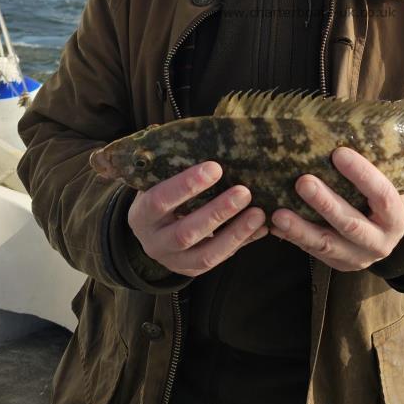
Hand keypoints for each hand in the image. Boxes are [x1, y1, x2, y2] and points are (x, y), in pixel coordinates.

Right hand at [127, 161, 267, 277]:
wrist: (151, 231)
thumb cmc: (159, 193)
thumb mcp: (156, 180)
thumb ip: (172, 163)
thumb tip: (201, 134)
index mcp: (141, 215)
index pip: (159, 201)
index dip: (186, 186)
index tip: (215, 168)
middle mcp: (154, 242)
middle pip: (186, 233)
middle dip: (217, 212)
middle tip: (244, 192)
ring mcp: (174, 261)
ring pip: (206, 254)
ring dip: (235, 233)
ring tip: (259, 213)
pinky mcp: (194, 270)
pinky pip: (221, 260)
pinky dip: (243, 243)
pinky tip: (261, 227)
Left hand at [269, 147, 403, 271]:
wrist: (386, 235)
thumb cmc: (381, 197)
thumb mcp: (388, 182)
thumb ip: (373, 163)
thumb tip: (343, 126)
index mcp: (396, 216)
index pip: (382, 194)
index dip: (361, 174)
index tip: (338, 153)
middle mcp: (380, 241)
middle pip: (351, 223)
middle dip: (325, 203)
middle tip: (302, 181)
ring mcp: (357, 257)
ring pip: (327, 244)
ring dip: (301, 228)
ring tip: (278, 214)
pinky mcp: (337, 265)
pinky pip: (311, 252)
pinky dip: (292, 237)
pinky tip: (273, 224)